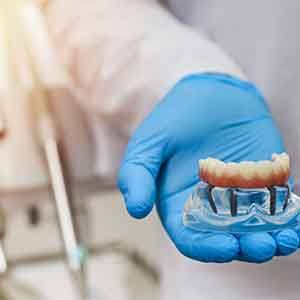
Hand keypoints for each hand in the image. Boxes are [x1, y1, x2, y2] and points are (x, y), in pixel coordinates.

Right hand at [118, 73, 298, 262]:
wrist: (209, 92)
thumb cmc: (175, 118)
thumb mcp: (149, 143)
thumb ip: (137, 174)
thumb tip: (136, 210)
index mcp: (180, 204)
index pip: (191, 238)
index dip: (207, 248)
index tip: (226, 246)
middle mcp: (210, 206)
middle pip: (228, 239)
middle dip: (246, 247)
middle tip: (262, 244)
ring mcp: (239, 196)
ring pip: (256, 228)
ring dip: (272, 238)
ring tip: (286, 238)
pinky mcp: (263, 182)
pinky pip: (278, 206)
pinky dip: (290, 218)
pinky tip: (297, 222)